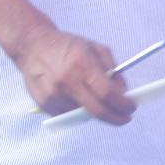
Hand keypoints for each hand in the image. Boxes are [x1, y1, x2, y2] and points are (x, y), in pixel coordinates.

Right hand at [14, 25, 135, 123]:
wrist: (32, 46)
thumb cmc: (69, 46)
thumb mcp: (96, 48)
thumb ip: (113, 69)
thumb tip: (124, 92)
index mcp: (82, 64)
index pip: (107, 93)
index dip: (123, 104)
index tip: (132, 108)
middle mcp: (67, 81)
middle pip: (97, 110)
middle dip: (116, 117)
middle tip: (126, 118)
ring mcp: (53, 94)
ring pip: (82, 115)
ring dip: (96, 112)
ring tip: (98, 101)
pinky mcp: (43, 103)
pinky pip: (68, 115)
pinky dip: (78, 111)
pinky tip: (78, 99)